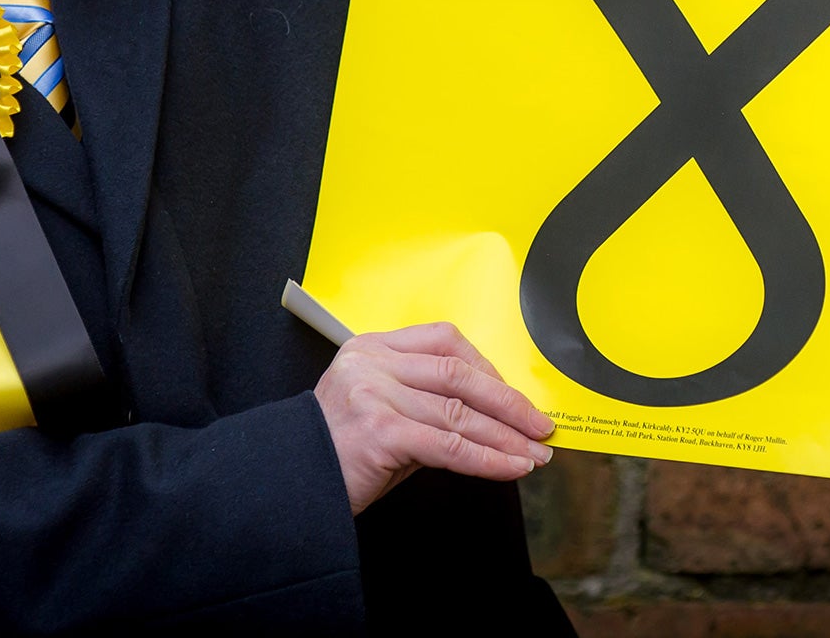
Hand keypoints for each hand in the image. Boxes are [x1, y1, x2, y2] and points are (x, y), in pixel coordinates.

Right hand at [314, 322, 554, 514]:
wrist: (289, 487)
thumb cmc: (339, 455)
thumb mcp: (381, 411)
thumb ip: (424, 402)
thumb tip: (492, 415)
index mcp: (372, 347)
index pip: (444, 341)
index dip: (487, 369)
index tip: (515, 397)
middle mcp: (372, 362)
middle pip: (458, 374)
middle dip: (508, 403)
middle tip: (539, 426)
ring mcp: (374, 394)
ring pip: (458, 413)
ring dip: (506, 437)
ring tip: (534, 454)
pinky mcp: (380, 431)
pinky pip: (449, 446)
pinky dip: (487, 459)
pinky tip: (511, 468)